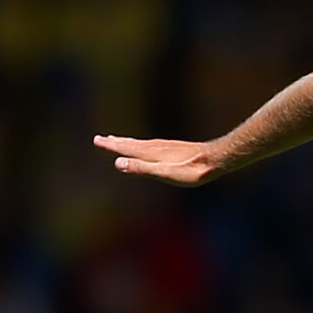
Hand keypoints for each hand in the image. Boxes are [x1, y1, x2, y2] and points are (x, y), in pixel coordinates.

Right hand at [94, 135, 227, 186]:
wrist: (215, 159)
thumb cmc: (192, 170)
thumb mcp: (165, 173)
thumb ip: (143, 168)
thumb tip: (118, 163)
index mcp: (151, 153)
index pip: (126, 149)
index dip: (111, 146)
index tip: (97, 140)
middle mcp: (156, 147)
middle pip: (131, 144)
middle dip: (116, 142)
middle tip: (100, 139)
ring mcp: (166, 147)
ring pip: (141, 144)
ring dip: (128, 142)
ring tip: (118, 140)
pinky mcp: (175, 149)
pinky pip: (152, 145)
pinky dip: (143, 145)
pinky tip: (147, 147)